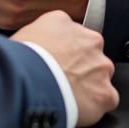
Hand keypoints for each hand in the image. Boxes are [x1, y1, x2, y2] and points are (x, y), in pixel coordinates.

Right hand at [14, 11, 117, 126]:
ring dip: (89, 83)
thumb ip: (39, 33)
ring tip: (70, 93)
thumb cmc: (21, 59)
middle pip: (90, 52)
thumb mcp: (25, 32)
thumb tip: (35, 41)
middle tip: (63, 76)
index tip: (57, 58)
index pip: (70, 33)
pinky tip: (80, 106)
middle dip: (80, 64)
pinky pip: (107, 99)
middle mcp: (88, 40)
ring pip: (100, 75)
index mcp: (65, 22)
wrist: (30, 81)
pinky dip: (95, 104)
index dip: (63, 49)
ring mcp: (100, 67)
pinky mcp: (105, 93)